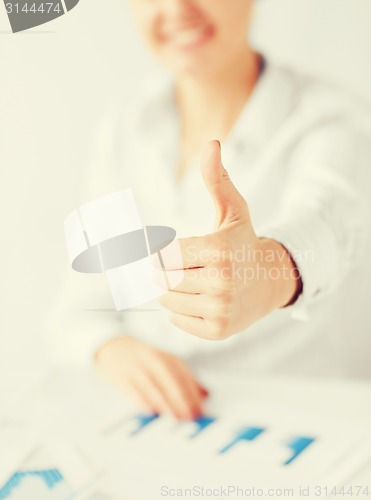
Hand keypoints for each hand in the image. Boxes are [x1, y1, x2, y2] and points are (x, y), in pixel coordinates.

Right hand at [94, 336, 207, 419]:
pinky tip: (152, 412)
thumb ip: (186, 379)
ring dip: (166, 403)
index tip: (201, 409)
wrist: (113, 349)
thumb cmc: (145, 361)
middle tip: (191, 416)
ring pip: (154, 386)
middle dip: (182, 398)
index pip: (183, 375)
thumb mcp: (166, 364)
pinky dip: (144, 401)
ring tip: (176, 418)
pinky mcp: (122, 376)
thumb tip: (206, 396)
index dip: (193, 392)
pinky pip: (134, 390)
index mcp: (167, 358)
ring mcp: (137, 367)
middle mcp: (153, 360)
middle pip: (171, 379)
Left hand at [156, 141, 300, 339]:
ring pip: (167, 300)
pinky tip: (198, 298)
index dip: (163, 250)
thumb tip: (211, 144)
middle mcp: (220, 282)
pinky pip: (177, 320)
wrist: (271, 280)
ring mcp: (220, 309)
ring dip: (172, 290)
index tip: (171, 248)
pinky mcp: (217, 330)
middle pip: (162, 278)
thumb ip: (216, 179)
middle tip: (181, 265)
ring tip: (192, 281)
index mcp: (219, 250)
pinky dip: (180, 310)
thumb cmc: (244, 242)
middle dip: (165, 270)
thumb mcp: (233, 210)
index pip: (164, 253)